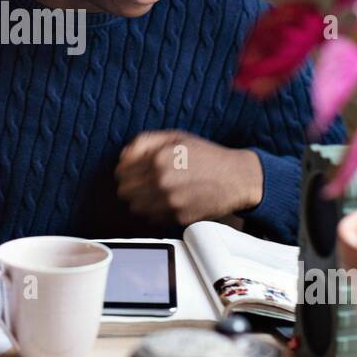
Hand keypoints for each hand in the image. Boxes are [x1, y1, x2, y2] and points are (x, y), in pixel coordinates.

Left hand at [115, 131, 263, 227]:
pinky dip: (154, 212)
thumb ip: (145, 142)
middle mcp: (162, 182)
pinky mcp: (178, 218)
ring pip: (135, 208)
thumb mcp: (176, 137)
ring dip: (140, 201)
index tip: (131, 172)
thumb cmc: (207, 156)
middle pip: (124, 192)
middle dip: (130, 186)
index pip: (121, 172)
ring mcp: (170, 202)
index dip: (124, 171)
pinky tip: (165, 202)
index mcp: (159, 159)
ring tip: (153, 193)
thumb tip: (123, 155)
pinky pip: (152, 219)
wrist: (236, 178)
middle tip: (141, 183)